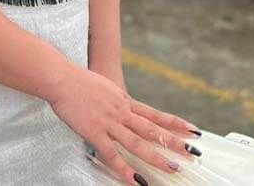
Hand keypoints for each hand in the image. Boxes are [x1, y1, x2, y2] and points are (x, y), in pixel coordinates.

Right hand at [47, 66, 198, 184]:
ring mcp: (109, 123)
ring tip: (173, 169)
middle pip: (152, 129)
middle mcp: (121, 112)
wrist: (61, 78)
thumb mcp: (104, 87)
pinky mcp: (94, 132)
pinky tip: (135, 181)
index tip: (192, 130)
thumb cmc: (78, 81)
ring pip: (137, 143)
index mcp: (124, 101)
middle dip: (174, 142)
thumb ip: (115, 100)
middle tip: (192, 153)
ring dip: (156, 157)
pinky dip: (124, 169)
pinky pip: (112, 154)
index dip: (175, 123)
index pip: (155, 114)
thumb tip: (122, 106)